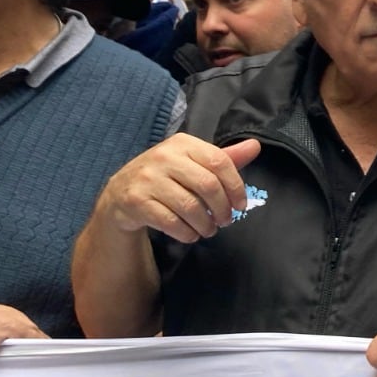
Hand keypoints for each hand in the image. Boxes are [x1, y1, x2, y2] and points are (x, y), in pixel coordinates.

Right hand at [95, 135, 260, 242]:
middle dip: (222, 208)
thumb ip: (224, 157)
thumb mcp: (193, 161)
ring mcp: (147, 179)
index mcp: (182, 143)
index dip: (236, 186)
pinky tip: (191, 234)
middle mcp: (163, 156)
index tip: (241, 204)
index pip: (219, 162)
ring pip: (189, 206)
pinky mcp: (135, 201)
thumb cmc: (166, 175)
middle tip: (226, 221)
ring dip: (205, 224)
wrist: (120, 192)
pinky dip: (186, 233)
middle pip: (207, 185)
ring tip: (209, 229)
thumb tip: (255, 146)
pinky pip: (170, 222)